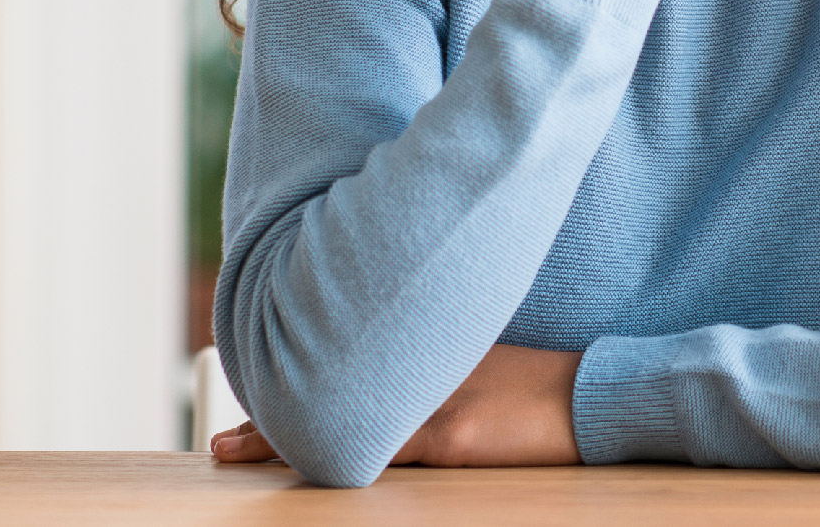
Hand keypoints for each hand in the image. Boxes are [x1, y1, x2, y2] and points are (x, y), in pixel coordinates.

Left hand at [211, 343, 581, 468]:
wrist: (597, 394)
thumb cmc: (550, 388)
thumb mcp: (492, 363)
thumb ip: (446, 368)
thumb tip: (398, 387)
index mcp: (432, 355)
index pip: (350, 363)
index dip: (298, 380)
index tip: (253, 381)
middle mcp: (425, 371)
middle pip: (332, 391)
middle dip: (273, 416)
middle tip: (222, 435)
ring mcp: (437, 401)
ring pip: (344, 418)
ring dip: (281, 437)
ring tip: (230, 450)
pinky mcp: (454, 436)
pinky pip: (384, 448)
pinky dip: (340, 456)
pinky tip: (305, 465)